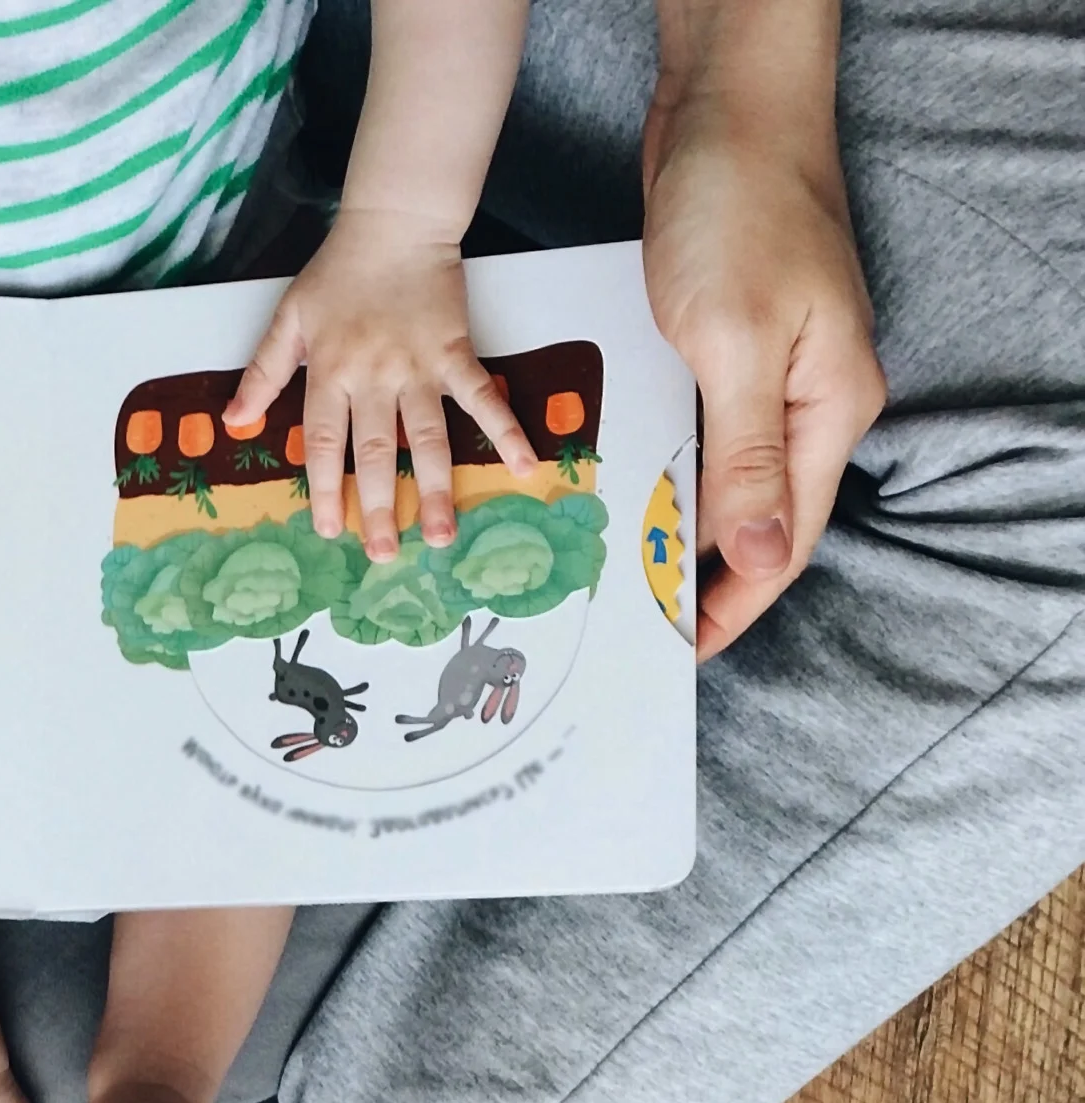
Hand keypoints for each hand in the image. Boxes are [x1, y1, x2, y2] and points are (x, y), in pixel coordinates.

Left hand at [226, 210, 536, 562]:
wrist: (394, 227)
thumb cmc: (338, 273)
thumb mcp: (288, 319)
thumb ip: (262, 373)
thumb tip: (232, 422)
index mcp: (330, 371)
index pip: (325, 442)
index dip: (326, 488)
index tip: (329, 529)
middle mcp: (374, 377)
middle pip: (374, 452)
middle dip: (378, 506)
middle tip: (385, 554)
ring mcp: (419, 367)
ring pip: (426, 438)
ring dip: (434, 488)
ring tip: (442, 536)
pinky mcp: (457, 352)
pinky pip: (482, 396)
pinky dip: (505, 429)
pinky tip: (523, 466)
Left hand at [642, 92, 886, 661]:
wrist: (728, 112)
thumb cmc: (740, 212)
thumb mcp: (738, 342)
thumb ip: (747, 454)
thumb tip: (759, 559)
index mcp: (827, 410)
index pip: (784, 541)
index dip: (734, 603)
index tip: (681, 650)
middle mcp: (807, 399)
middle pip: (757, 518)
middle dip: (699, 575)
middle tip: (633, 622)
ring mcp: (769, 369)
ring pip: (722, 474)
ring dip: (675, 520)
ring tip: (616, 572)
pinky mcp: (728, 338)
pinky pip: (696, 425)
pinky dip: (662, 461)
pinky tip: (620, 482)